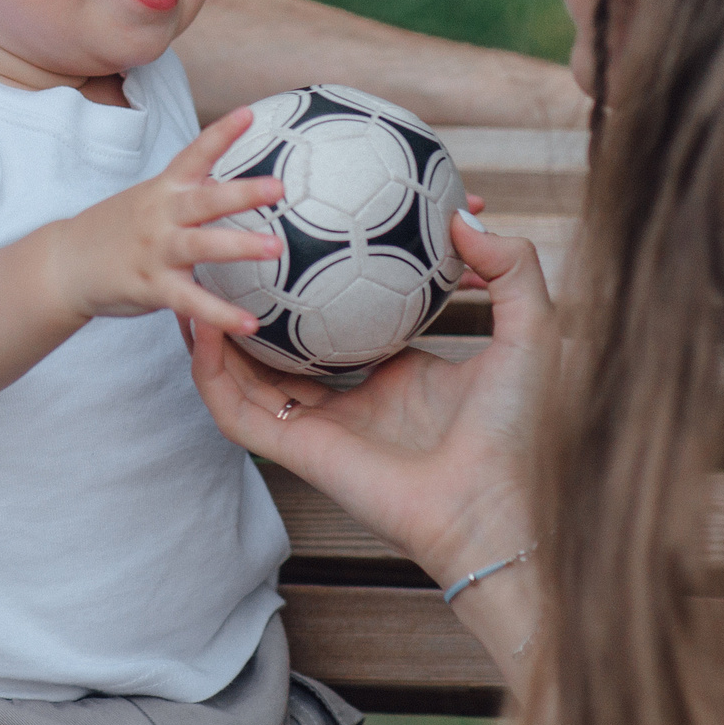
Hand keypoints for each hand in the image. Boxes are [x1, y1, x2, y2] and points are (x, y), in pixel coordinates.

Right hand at [43, 108, 283, 337]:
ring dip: (239, 246)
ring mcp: (156, 251)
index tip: (248, 112)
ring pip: (201, 246)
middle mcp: (161, 215)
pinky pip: (191, 301)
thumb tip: (226, 182)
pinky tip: (251, 323)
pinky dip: (221, 314)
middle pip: (204, 200)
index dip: (220, 133)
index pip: (194, 154)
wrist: (65, 264)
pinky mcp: (152, 287)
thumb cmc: (115, 228)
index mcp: (163, 190)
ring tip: (276, 248)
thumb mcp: (148, 199)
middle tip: (278, 187)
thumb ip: (187, 192)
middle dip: (241, 193)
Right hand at [188, 211, 552, 588]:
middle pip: (283, 353)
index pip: (342, 328)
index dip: (317, 290)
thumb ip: (511, 268)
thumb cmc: (520, 428)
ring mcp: (320, 428)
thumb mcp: (529, 329)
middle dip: (253, 311)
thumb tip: (464, 220)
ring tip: (194, 287)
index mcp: (396, 378)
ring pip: (248, 380)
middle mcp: (351, 403)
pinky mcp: (299, 452)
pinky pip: (240, 410)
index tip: (303, 243)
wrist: (499, 504)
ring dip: (217, 338)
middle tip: (230, 260)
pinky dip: (214, 373)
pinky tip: (206, 328)